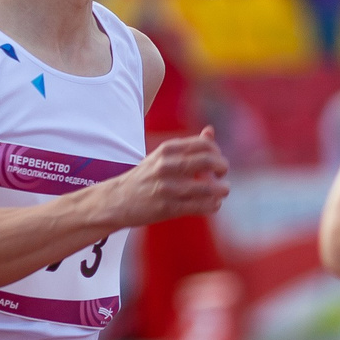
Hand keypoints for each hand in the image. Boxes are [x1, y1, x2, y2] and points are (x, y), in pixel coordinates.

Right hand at [110, 128, 228, 225]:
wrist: (117, 200)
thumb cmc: (144, 177)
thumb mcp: (162, 156)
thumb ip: (188, 145)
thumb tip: (210, 131)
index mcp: (167, 149)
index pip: (204, 144)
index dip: (217, 152)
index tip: (217, 160)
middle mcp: (167, 166)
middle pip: (209, 161)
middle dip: (222, 168)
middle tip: (222, 174)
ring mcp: (168, 187)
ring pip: (208, 187)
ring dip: (221, 189)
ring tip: (222, 191)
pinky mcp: (168, 207)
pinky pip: (200, 206)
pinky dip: (213, 205)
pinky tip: (213, 204)